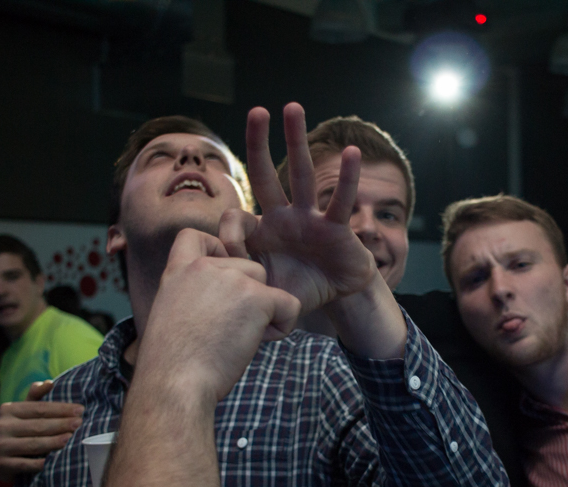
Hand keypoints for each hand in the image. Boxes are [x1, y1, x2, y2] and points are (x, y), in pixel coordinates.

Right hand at [0, 380, 83, 484]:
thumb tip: (49, 382)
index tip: (80, 410)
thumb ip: (36, 397)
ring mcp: (0, 446)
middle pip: (38, 425)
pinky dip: (41, 463)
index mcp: (8, 410)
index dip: (61, 409)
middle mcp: (1, 426)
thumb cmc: (21, 431)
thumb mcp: (25, 412)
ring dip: (53, 442)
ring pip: (32, 444)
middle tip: (79, 423)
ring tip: (71, 438)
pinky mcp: (1, 464)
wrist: (1, 459)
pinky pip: (25, 464)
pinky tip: (55, 460)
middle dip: (61, 424)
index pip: (39, 408)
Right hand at [135, 227, 300, 404]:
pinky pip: (289, 304)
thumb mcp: (172, 316)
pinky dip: (283, 325)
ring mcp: (232, 279)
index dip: (214, 250)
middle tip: (229, 330)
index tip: (218, 278)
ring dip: (263, 311)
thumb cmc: (172, 364)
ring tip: (240, 339)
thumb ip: (192, 298)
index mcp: (178, 271)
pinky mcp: (257, 297)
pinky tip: (260, 342)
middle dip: (248, 297)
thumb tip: (218, 306)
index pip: (194, 237)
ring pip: (266, 284)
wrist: (177, 382)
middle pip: (246, 267)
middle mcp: (205, 267)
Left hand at [237, 102, 368, 314]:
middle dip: (258, 143)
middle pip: (266, 175)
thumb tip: (216, 296)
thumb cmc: (297, 290)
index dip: (227, 237)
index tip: (230, 261)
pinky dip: (347, 179)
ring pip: (301, 175)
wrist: (334, 297)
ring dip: (296, 141)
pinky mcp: (336, 228)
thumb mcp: (264, 293)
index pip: (235, 218)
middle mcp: (284, 217)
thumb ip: (243, 287)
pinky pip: (341, 202)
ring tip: (292, 108)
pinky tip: (351, 153)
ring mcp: (310, 219)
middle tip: (257, 111)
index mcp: (262, 233)